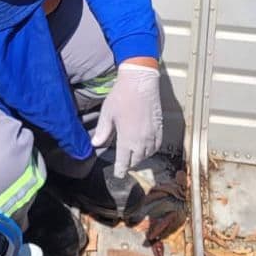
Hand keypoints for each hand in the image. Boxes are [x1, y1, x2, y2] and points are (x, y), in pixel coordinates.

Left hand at [90, 60, 162, 178]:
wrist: (141, 81)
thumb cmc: (122, 96)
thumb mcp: (107, 114)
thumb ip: (103, 131)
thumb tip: (96, 144)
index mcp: (128, 139)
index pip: (125, 161)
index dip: (121, 169)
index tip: (118, 174)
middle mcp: (143, 140)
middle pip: (137, 160)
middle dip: (129, 164)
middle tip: (123, 165)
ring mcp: (153, 134)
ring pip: (148, 154)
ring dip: (140, 158)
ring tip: (133, 157)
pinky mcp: (160, 127)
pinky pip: (157, 145)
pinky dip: (151, 150)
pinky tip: (145, 148)